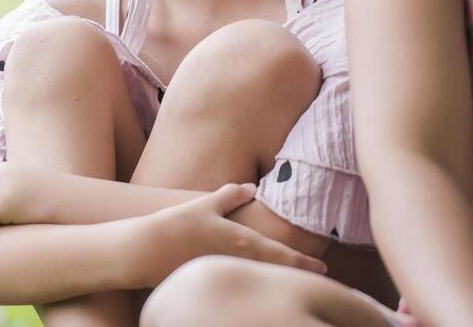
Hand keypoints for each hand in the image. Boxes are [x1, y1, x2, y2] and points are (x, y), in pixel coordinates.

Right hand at [133, 183, 327, 287]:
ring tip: (291, 278)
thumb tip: (251, 187)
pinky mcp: (211, 283)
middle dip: (296, 274)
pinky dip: (252, 284)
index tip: (324, 268)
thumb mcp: (206, 203)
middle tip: (316, 276)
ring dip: (276, 278)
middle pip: (276, 273)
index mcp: (243, 242)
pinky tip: (255, 282)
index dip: (305, 263)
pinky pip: (239, 284)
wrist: (148, 250)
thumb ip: (231, 195)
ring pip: (260, 281)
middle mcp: (239, 262)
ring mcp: (226, 275)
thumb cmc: (178, 224)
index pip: (283, 256)